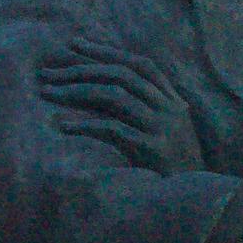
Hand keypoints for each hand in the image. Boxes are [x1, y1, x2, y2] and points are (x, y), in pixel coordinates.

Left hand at [39, 39, 202, 172]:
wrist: (195, 199)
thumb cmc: (171, 167)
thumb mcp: (162, 131)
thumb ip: (142, 108)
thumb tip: (97, 88)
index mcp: (173, 100)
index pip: (138, 64)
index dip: (107, 51)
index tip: (75, 43)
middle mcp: (169, 108)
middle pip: (122, 75)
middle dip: (81, 69)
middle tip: (48, 72)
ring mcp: (162, 127)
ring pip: (115, 96)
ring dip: (76, 92)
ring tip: (47, 93)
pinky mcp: (153, 149)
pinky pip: (113, 129)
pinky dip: (85, 124)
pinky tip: (62, 125)